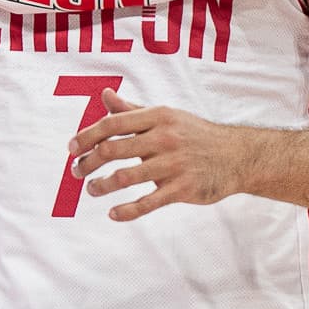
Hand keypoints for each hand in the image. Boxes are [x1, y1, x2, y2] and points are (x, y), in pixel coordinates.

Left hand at [67, 88, 248, 221]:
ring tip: (92, 190)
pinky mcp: (182, 189)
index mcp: (157, 117)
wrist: (237, 156)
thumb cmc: (194, 134)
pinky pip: (147, 203)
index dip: (86, 136)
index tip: (71, 149)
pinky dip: (126, 211)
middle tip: (77, 172)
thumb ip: (132, 110)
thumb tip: (104, 95)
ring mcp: (174, 164)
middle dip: (88, 162)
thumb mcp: (165, 117)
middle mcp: (164, 138)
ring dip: (101, 186)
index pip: (112, 123)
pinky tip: (113, 213)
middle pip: (113, 149)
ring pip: (125, 177)